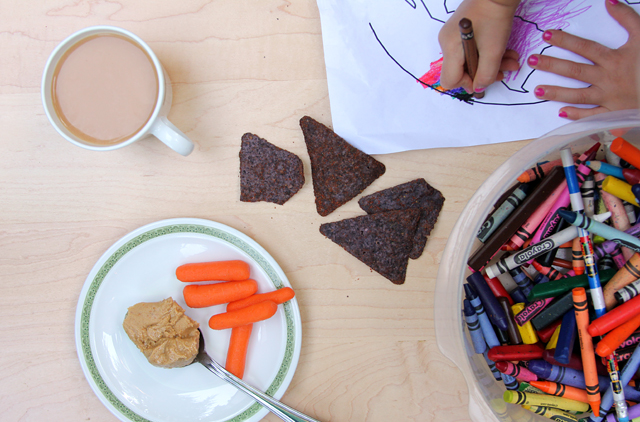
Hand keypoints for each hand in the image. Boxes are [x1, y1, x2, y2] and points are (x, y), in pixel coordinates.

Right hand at [438, 0, 520, 93]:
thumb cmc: (494, 17)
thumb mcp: (493, 51)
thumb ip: (486, 75)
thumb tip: (479, 87)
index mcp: (450, 49)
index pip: (450, 80)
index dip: (467, 84)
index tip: (484, 80)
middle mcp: (446, 43)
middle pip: (461, 70)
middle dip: (484, 73)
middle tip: (504, 71)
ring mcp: (453, 36)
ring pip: (469, 60)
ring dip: (491, 64)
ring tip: (511, 61)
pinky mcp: (462, 31)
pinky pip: (471, 50)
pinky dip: (487, 53)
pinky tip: (505, 52)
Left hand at [528, 0, 639, 119]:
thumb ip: (627, 18)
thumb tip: (610, 1)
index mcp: (614, 59)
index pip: (584, 47)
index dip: (565, 40)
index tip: (547, 35)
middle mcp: (608, 78)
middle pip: (575, 71)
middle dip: (552, 65)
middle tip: (531, 61)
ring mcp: (609, 97)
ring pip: (578, 95)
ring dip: (556, 93)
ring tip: (537, 90)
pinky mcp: (613, 113)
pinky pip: (592, 115)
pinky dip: (577, 115)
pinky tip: (560, 112)